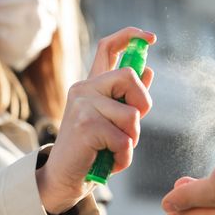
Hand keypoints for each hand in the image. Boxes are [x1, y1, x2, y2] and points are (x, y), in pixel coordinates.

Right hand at [37, 27, 156, 213]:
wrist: (64, 178)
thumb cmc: (92, 149)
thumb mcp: (112, 120)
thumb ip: (128, 98)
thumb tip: (148, 70)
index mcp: (91, 85)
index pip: (108, 46)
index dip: (130, 36)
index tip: (150, 38)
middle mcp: (84, 89)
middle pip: (129, 76)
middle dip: (143, 102)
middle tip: (132, 125)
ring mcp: (83, 105)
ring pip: (131, 114)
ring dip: (131, 139)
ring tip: (114, 149)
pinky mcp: (86, 125)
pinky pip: (124, 139)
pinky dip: (123, 156)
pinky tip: (109, 161)